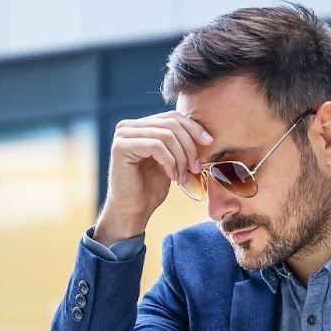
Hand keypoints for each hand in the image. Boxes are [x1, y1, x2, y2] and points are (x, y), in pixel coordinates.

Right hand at [93, 111, 212, 245]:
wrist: (133, 212)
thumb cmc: (150, 190)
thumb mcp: (170, 161)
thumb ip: (179, 143)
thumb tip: (204, 133)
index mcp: (139, 126)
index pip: (172, 117)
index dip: (193, 128)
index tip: (209, 142)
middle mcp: (128, 126)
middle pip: (171, 124)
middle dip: (189, 146)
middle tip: (196, 168)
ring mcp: (122, 135)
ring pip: (166, 135)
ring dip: (181, 157)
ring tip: (183, 176)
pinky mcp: (121, 147)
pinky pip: (156, 146)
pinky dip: (170, 162)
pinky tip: (172, 177)